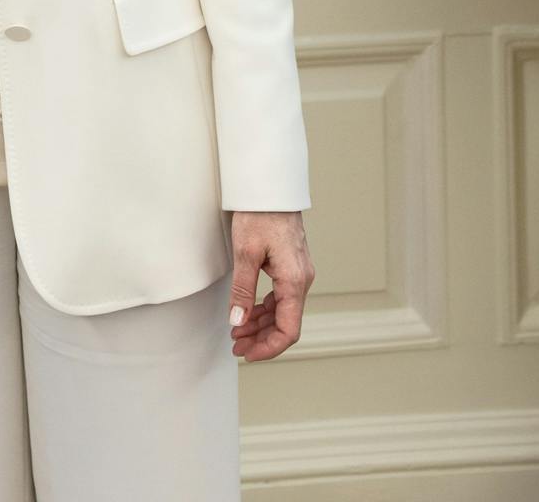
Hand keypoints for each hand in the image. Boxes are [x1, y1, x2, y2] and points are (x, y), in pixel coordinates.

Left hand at [228, 211, 312, 359]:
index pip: (288, 329)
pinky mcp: (291, 266)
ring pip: (283, 311)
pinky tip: (248, 313)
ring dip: (261, 325)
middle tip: (236, 346)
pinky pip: (281, 297)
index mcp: (294, 281)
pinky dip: (265, 309)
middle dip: (261, 339)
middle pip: (286, 324)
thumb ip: (243, 290)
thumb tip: (238, 322)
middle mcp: (301, 280)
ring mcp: (298, 273)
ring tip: (237, 332)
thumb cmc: (260, 213)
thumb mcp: (245, 252)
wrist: (270, 185)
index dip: (268, 348)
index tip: (247, 354)